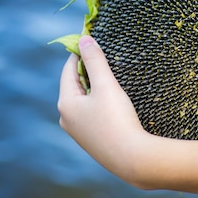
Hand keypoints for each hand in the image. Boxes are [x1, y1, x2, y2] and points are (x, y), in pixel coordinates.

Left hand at [58, 36, 148, 182]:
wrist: (132, 158)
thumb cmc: (117, 119)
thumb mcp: (106, 86)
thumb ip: (95, 61)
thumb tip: (83, 38)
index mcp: (65, 103)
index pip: (69, 69)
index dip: (81, 53)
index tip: (93, 40)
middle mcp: (66, 118)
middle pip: (75, 85)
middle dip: (89, 70)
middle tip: (106, 57)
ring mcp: (78, 132)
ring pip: (83, 100)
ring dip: (95, 87)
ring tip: (112, 79)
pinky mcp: (91, 140)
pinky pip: (91, 113)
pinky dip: (99, 102)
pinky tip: (114, 103)